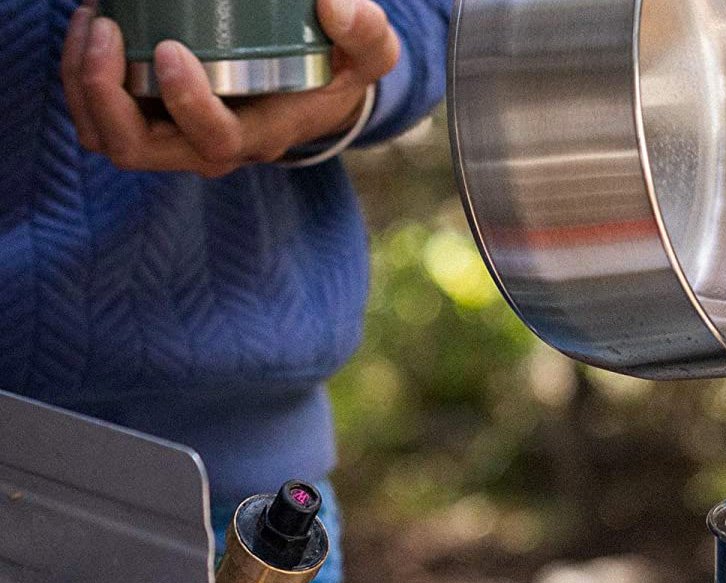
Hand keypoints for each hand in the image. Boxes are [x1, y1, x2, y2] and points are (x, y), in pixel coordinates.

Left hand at [62, 0, 399, 177]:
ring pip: (106, 134)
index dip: (185, 103)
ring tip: (92, 19)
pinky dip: (80, 74)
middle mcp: (210, 147)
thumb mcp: (370, 54)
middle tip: (105, 27)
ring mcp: (175, 136)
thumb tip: (331, 7)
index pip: (214, 140)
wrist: (316, 91)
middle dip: (106, 93)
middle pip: (137, 149)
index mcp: (259, 135)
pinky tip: (92, 24)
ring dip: (84, 82)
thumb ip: (365, 30)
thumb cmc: (338, 69)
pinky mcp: (152, 118)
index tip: (171, 48)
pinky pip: (98, 116)